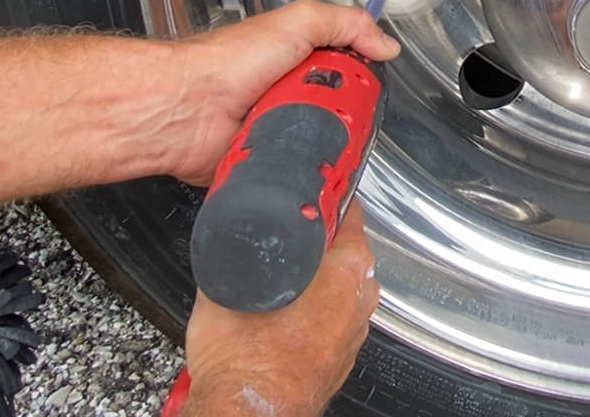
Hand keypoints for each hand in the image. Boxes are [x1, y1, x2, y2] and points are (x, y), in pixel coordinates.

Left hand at [169, 1, 400, 185]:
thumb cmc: (226, 62)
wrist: (186, 108)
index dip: (363, 78)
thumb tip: (385, 43)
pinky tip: (304, 159)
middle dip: (346, 114)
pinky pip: (300, 170)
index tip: (368, 82)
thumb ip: (345, 23)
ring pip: (324, 143)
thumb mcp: (298, 22)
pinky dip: (304, 169)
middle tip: (338, 109)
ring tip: (317, 134)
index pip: (349, 69)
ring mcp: (280, 127)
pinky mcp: (268, 159)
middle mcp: (290, 92)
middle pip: (342, 110)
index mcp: (300, 58)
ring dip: (326, 143)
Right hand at [183, 203, 378, 416]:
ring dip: (316, 278)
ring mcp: (355, 328)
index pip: (348, 210)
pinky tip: (287, 316)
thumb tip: (228, 223)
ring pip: (341, 283)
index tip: (309, 194)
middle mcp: (360, 297)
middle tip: (286, 240)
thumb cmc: (245, 362)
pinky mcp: (342, 354)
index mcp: (348, 269)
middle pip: (346, 247)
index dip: (324, 197)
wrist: (246, 415)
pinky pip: (334, 315)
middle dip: (318, 241)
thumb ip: (238, 245)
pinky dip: (315, 310)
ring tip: (283, 282)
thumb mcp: (231, 283)